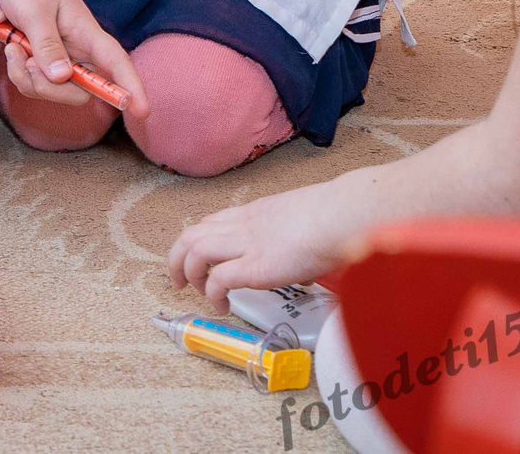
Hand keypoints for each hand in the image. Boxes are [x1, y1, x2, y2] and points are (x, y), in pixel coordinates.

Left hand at [0, 0, 146, 119]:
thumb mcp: (34, 11)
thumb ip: (47, 45)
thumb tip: (62, 77)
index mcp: (86, 33)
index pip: (117, 63)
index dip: (131, 87)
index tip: (142, 110)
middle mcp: (77, 48)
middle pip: (80, 91)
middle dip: (49, 89)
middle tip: (24, 62)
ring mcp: (59, 54)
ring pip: (53, 89)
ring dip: (27, 78)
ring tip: (12, 48)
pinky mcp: (41, 56)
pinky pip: (35, 81)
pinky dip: (20, 72)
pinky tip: (10, 48)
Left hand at [166, 181, 360, 302]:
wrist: (343, 216)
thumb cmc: (335, 217)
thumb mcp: (304, 221)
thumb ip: (295, 240)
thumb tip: (305, 266)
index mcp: (254, 213)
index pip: (211, 221)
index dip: (196, 240)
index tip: (196, 257)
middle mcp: (243, 226)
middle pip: (190, 234)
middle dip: (177, 258)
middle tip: (179, 280)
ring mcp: (247, 245)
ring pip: (194, 252)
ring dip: (188, 274)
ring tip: (197, 294)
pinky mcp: (255, 268)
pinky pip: (218, 280)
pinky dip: (213, 294)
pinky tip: (222, 306)